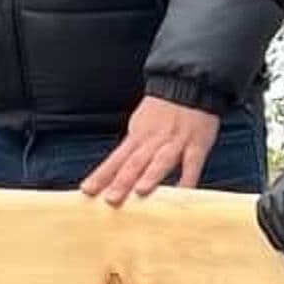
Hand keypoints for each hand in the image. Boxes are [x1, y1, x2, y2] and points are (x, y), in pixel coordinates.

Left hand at [81, 96, 221, 201]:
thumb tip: (114, 174)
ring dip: (151, 175)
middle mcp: (153, 141)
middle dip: (122, 181)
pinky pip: (192, 163)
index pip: (115, 159)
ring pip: (161, 161)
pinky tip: (182, 193)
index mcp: (137, 137)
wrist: (188, 83)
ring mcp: (175, 142)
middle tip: (110, 199)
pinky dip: (188, 178)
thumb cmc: (164, 109)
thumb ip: (131, 150)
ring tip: (141, 191)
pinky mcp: (196, 144)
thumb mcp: (141, 126)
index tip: (87, 191)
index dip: (102, 175)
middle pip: (134, 163)